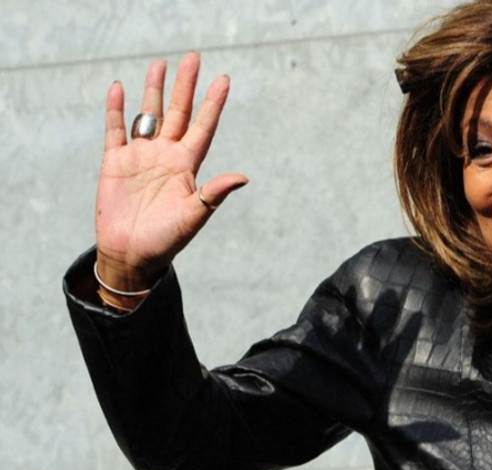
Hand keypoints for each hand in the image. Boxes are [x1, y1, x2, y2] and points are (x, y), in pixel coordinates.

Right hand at [94, 53, 247, 292]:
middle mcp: (166, 156)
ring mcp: (141, 157)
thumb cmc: (167, 240)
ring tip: (159, 64)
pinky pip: (116, 130)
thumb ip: (214, 194)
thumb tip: (243, 177)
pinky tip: (118, 88)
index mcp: (188, 166)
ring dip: (153, 90)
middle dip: (185, 86)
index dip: (213, 104)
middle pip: (177, 112)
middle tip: (193, 57)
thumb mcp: (195, 216)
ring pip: (148, 115)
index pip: (203, 126)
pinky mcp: (115, 163)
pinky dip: (116, 110)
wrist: (133, 256)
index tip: (223, 79)